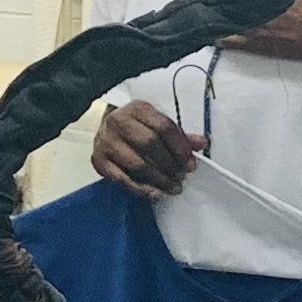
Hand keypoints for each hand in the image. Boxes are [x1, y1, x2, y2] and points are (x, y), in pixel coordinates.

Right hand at [91, 100, 206, 200]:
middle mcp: (119, 121)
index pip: (163, 126)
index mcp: (138, 108)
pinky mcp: (98, 160)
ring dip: (158, 179)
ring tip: (173, 187)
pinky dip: (140, 188)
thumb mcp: (157, 125)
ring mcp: (106, 141)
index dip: (180, 147)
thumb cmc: (136, 128)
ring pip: (137, 163)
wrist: (105, 129)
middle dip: (170, 164)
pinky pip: (121, 179)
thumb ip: (179, 135)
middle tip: (182, 177)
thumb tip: (202, 143)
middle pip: (149, 144)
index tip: (191, 163)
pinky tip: (155, 193)